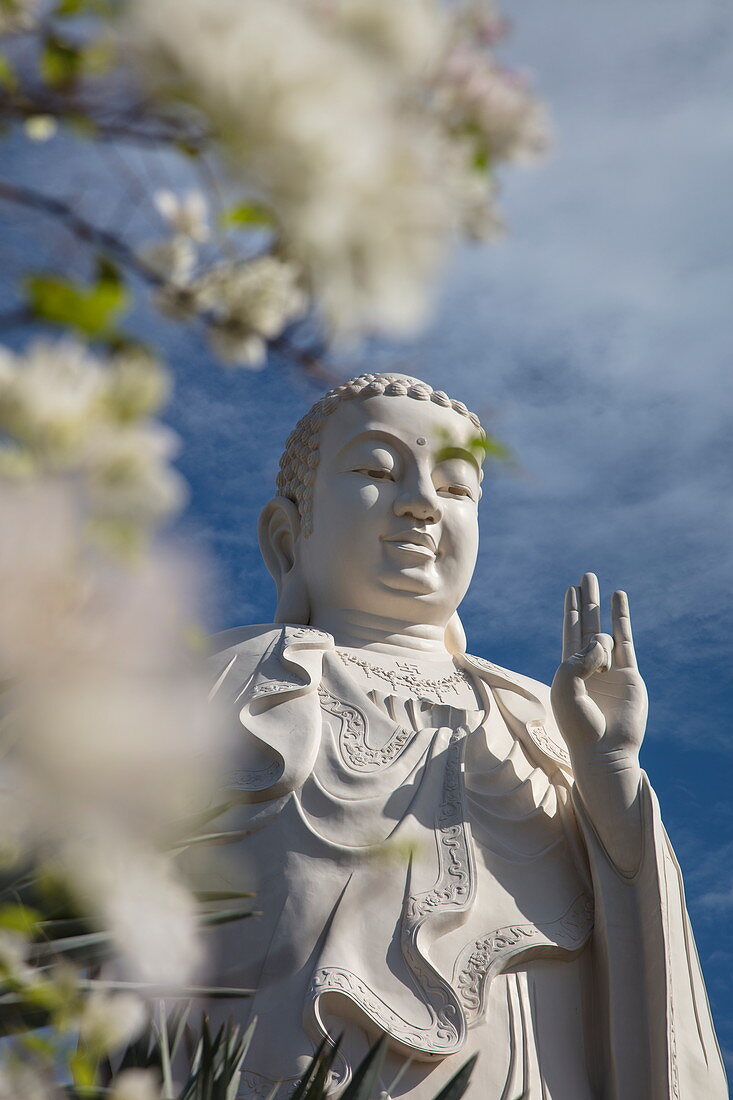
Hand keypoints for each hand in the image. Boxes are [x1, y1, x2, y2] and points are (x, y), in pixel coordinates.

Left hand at [551, 572, 647, 766]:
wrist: (604, 749)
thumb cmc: (578, 723)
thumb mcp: (565, 685)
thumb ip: (579, 658)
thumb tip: (601, 640)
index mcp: (568, 670)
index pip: (569, 632)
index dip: (570, 611)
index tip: (570, 590)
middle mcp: (589, 666)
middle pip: (587, 624)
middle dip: (586, 600)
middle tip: (586, 576)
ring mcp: (610, 669)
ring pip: (604, 635)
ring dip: (597, 632)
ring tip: (597, 636)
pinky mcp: (629, 674)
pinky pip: (625, 640)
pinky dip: (620, 618)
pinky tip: (619, 598)